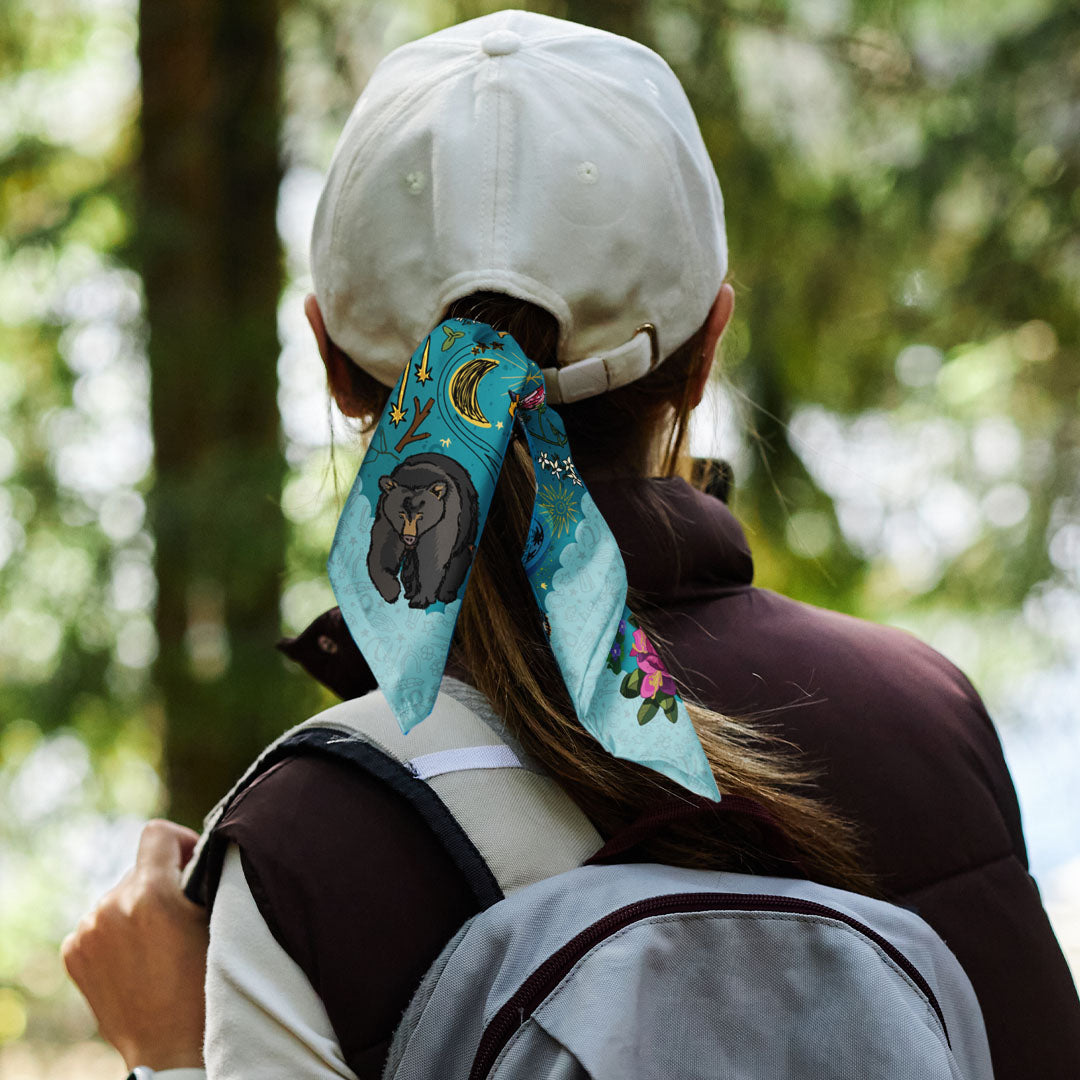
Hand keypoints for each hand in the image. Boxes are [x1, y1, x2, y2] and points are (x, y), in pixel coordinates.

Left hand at [62, 819, 208, 1069]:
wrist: (169, 1049)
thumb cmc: (204, 985)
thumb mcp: (214, 921)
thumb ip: (200, 878)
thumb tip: (194, 853)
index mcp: (149, 893)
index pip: (157, 834)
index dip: (181, 841)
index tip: (193, 864)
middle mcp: (110, 906)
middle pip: (139, 869)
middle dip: (162, 883)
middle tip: (182, 918)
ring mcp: (86, 931)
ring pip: (119, 896)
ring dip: (138, 907)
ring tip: (159, 944)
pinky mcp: (73, 952)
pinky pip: (99, 921)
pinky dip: (116, 930)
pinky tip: (135, 958)